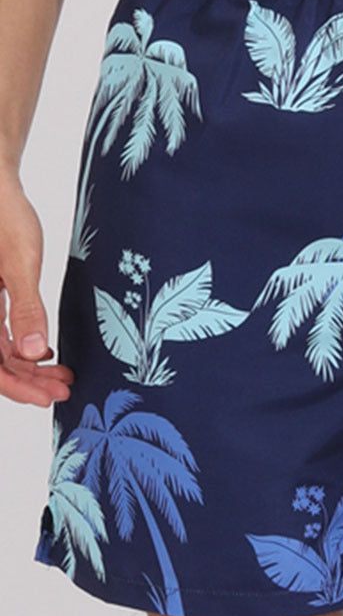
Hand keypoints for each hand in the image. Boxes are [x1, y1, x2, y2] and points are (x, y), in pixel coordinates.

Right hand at [0, 174, 73, 405]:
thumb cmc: (4, 218)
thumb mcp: (20, 265)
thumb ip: (26, 309)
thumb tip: (35, 354)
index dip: (16, 387)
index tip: (47, 398)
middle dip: (29, 380)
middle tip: (64, 391)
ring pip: (0, 351)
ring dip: (30, 366)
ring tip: (62, 376)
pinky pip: (1, 334)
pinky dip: (24, 346)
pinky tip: (47, 352)